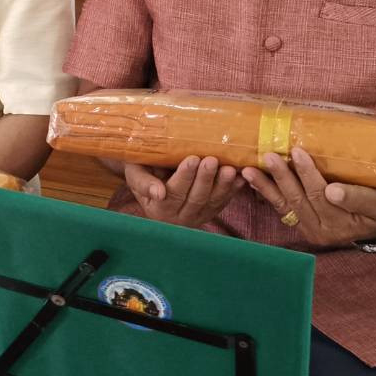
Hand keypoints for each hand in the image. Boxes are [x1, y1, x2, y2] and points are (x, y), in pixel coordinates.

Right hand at [124, 156, 243, 227]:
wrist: (151, 178)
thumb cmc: (141, 170)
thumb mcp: (135, 175)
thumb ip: (143, 183)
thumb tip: (159, 193)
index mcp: (158, 207)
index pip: (173, 192)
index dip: (184, 176)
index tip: (192, 158)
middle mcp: (178, 216)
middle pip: (195, 198)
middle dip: (205, 179)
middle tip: (212, 160)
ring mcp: (197, 216)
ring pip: (212, 202)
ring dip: (222, 186)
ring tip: (229, 169)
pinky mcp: (210, 212)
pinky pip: (223, 202)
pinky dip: (232, 191)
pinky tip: (240, 178)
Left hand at [241, 147, 375, 246]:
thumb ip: (358, 198)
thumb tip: (333, 191)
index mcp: (340, 225)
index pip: (321, 196)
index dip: (308, 174)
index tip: (297, 152)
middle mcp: (321, 230)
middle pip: (299, 200)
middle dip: (282, 176)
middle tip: (269, 155)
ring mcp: (308, 229)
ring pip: (285, 205)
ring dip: (266, 186)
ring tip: (248, 170)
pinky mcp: (301, 224)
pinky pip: (281, 208)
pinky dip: (267, 193)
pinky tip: (253, 180)